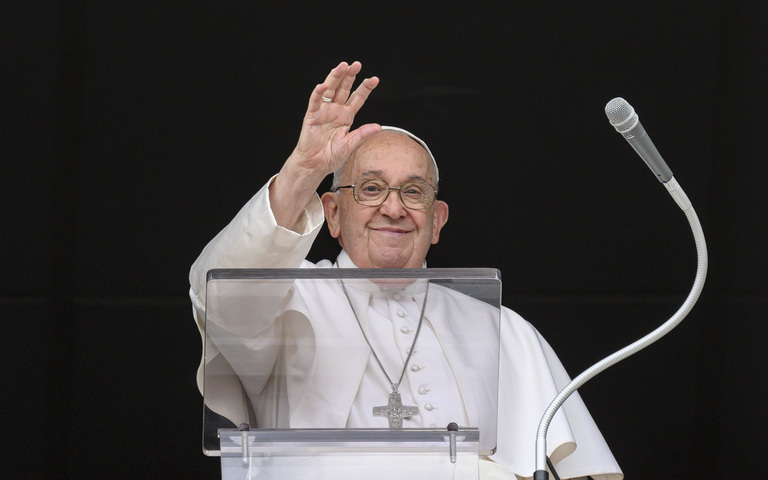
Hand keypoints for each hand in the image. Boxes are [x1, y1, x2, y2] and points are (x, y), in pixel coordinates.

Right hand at [290, 61, 380, 179]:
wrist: (315, 165)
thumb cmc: (331, 156)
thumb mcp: (350, 145)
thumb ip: (362, 134)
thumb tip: (379, 127)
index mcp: (346, 116)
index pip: (357, 98)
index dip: (365, 88)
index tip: (375, 79)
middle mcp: (336, 110)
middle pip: (344, 89)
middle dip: (350, 76)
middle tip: (356, 64)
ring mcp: (324, 111)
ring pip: (330, 90)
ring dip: (335, 77)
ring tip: (342, 66)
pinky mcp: (312, 116)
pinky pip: (315, 102)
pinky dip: (318, 93)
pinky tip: (323, 85)